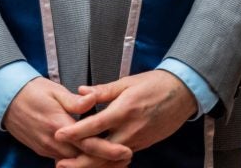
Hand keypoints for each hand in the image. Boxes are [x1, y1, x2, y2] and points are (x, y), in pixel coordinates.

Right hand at [3, 77, 131, 162]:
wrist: (6, 98)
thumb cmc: (32, 90)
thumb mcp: (55, 90)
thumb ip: (75, 100)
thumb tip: (93, 100)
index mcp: (59, 125)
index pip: (88, 143)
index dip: (108, 150)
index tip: (126, 151)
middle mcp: (53, 142)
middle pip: (84, 159)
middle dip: (105, 161)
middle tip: (127, 157)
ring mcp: (47, 149)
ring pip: (74, 163)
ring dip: (93, 162)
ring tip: (114, 159)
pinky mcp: (43, 150)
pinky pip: (64, 160)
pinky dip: (79, 160)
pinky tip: (91, 155)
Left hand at [54, 69, 197, 165]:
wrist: (181, 94)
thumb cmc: (153, 84)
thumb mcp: (127, 82)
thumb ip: (103, 90)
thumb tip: (81, 92)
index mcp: (123, 111)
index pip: (94, 125)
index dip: (75, 132)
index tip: (58, 134)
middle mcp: (129, 130)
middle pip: (100, 153)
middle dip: (79, 162)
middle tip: (60, 164)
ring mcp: (136, 141)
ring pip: (110, 161)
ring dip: (92, 166)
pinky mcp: (142, 146)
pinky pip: (121, 159)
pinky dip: (107, 165)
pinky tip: (96, 166)